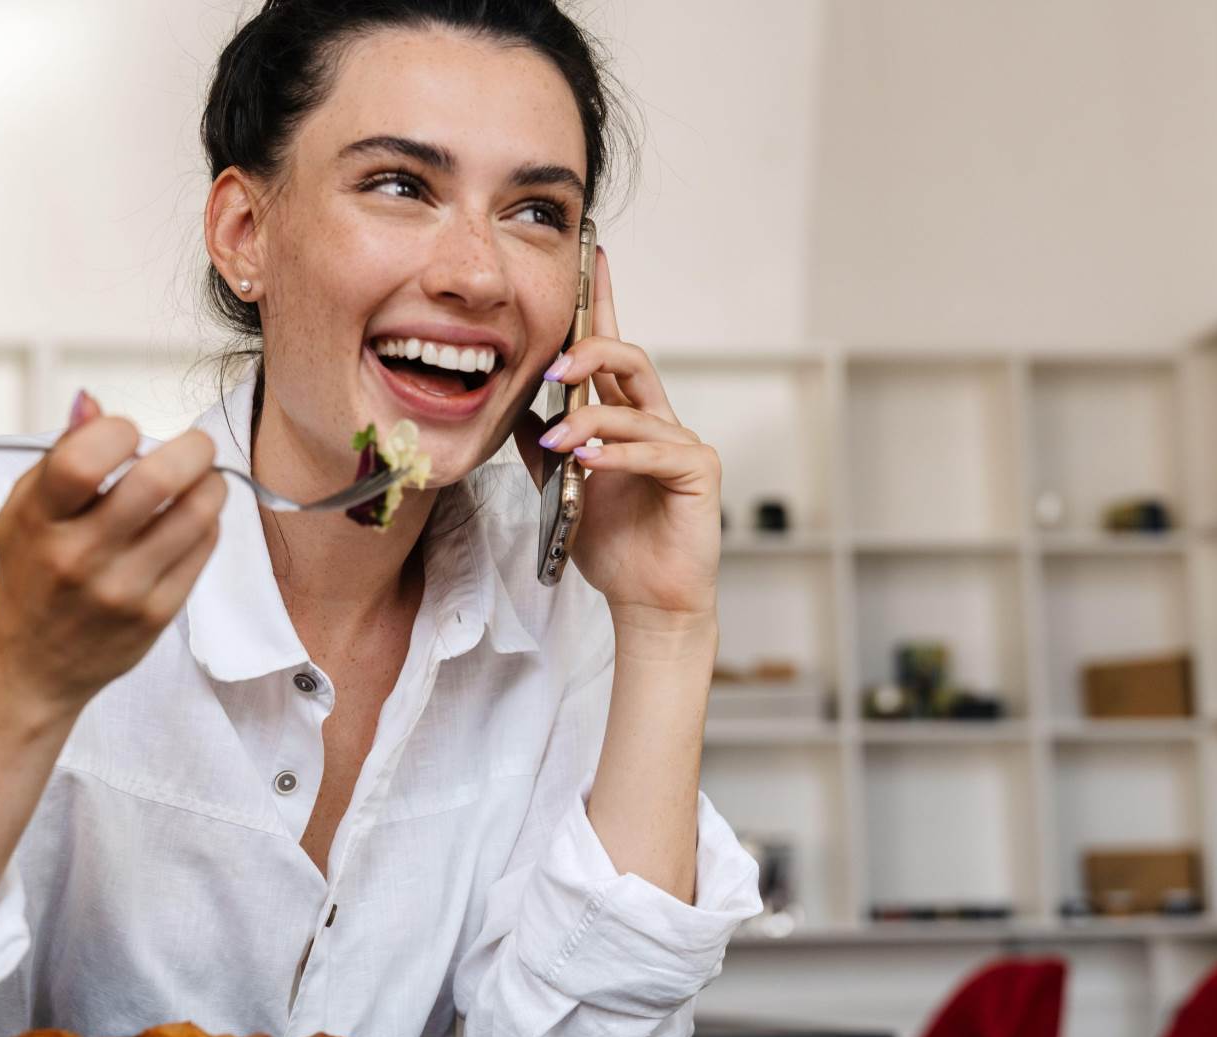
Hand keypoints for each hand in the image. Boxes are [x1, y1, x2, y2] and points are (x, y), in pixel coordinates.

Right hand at [0, 392, 225, 713]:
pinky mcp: (157, 614)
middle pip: (157, 482)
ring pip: (196, 515)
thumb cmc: (32, 574)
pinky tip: (191, 520)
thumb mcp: (23, 511)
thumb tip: (92, 402)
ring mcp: (122, 589)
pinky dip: (207, 523)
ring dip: (211, 484)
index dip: (119, 430)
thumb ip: (59, 455)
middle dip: (191, 448)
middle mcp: (79, 556)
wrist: (34, 667)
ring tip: (202, 480)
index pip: (84, 458)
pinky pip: (203, 550)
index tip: (127, 433)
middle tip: (196, 446)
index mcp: (39, 521)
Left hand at [533, 247, 719, 635]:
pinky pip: (653, 453)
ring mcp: (681, 444)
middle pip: (630, 359)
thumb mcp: (561, 491)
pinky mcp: (698, 473)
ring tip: (558, 447)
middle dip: (590, 351)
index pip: (612, 348)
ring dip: (588, 424)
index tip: (591, 256)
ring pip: (633, 410)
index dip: (603, 301)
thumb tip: (517, 414)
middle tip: (552, 369)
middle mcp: (656, 421)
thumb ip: (542, 450)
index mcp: (626, 417)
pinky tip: (590, 464)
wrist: (647, 599)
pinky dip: (617, 457)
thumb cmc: (613, 545)